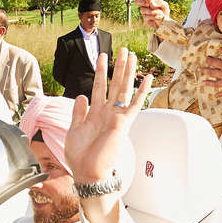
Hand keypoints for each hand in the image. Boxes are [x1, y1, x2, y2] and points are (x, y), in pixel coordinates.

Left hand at [65, 47, 151, 182]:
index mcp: (94, 113)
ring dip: (128, 72)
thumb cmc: (80, 156)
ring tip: (131, 56)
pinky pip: (135, 104)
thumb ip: (78, 112)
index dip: (100, 71)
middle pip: (114, 84)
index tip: (101, 56)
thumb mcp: (73, 130)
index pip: (99, 86)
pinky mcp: (123, 123)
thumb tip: (81, 95)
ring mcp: (116, 116)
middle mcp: (107, 112)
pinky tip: (147, 78)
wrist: (87, 172)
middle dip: (118, 66)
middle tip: (123, 50)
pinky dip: (142, 91)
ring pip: (124, 89)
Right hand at [135, 0, 168, 29]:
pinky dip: (153, 16)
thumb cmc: (164, 12)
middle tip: (147, 4)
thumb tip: (150, 1)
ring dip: (151, 11)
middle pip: (136, 1)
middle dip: (141, 1)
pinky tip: (158, 17)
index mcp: (150, 0)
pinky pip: (146, 16)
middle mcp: (145, 6)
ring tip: (159, 13)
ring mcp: (144, 12)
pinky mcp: (145, 19)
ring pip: (142, 9)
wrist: (166, 22)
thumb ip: (158, 2)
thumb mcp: (164, 5)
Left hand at [197, 46, 221, 95]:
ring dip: (209, 83)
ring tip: (202, 83)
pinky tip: (216, 95)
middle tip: (198, 69)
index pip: (214, 63)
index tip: (206, 58)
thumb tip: (220, 49)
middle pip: (212, 73)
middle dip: (204, 71)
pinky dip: (220, 94)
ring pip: (216, 83)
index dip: (209, 60)